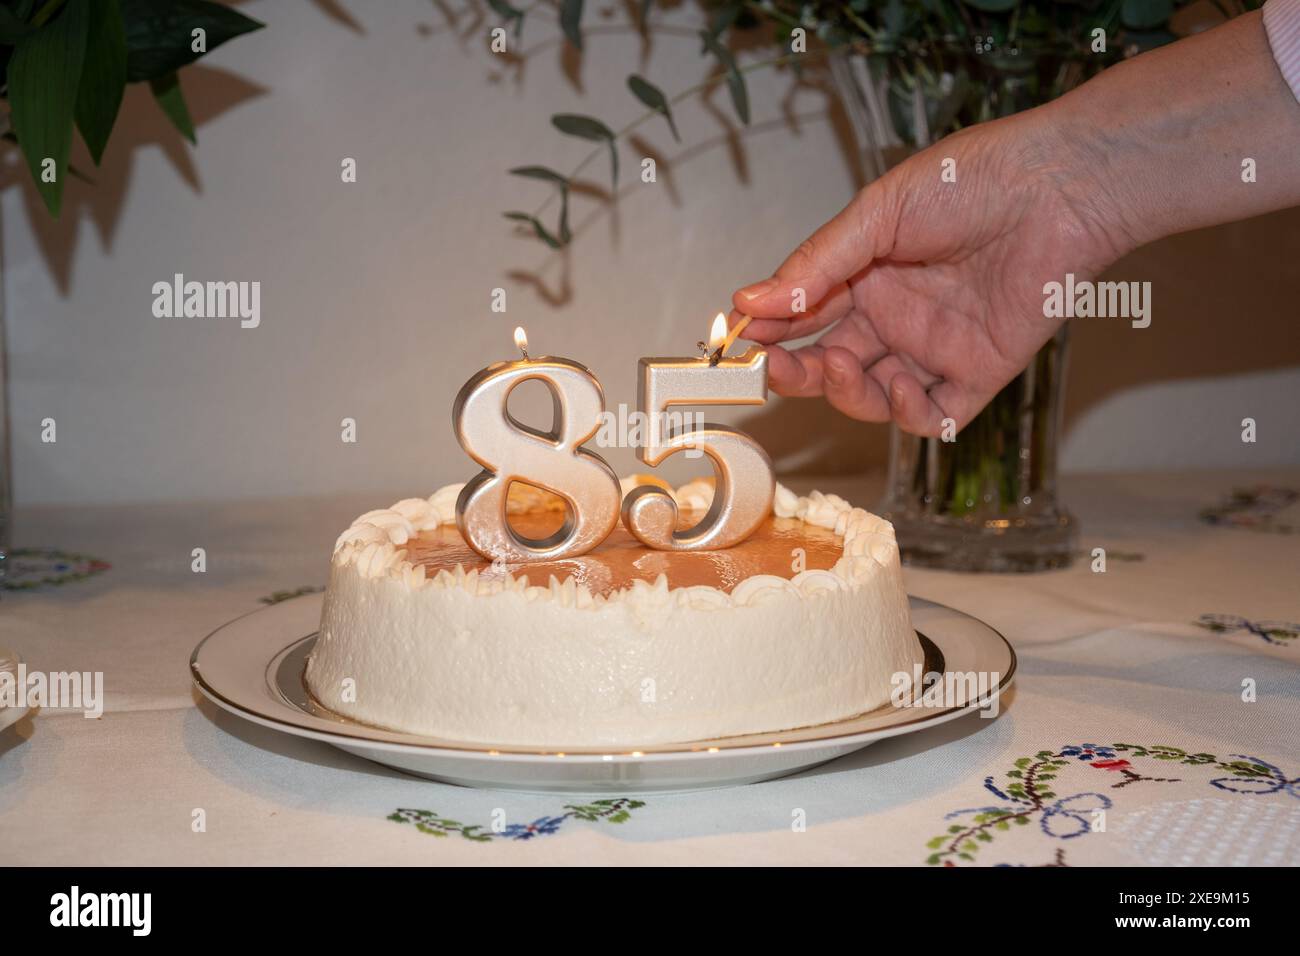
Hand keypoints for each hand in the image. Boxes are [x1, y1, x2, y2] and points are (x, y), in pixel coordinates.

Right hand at [731, 108, 1128, 435]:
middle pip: (829, 364)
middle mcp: (895, 317)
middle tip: (773, 367)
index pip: (803, 316)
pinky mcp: (977, 373)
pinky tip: (895, 386)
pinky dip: (905, 414)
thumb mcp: (876, 215)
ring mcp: (933, 349)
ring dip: (844, 392)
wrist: (1056, 188)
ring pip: (871, 396)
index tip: (738, 339)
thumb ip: (815, 264)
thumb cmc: (969, 181)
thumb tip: (748, 301)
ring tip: (835, 365)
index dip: (770, 332)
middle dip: (795, 372)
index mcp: (865, 276)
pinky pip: (932, 416)